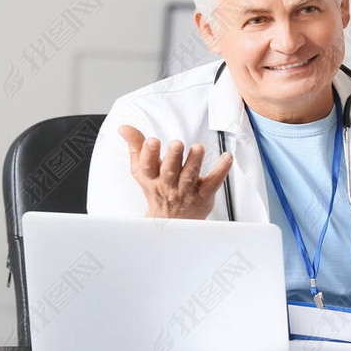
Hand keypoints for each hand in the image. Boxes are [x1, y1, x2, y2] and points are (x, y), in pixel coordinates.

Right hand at [118, 125, 232, 218]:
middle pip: (170, 171)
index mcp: (151, 178)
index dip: (149, 153)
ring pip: (190, 176)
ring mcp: (186, 191)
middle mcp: (168, 185)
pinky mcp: (204, 195)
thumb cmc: (157, 190)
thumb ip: (135, 146)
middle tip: (176, 144)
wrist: (172, 222)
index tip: (152, 141)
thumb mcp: (142, 170)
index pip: (147, 165)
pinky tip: (227, 158)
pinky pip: (213, 182)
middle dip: (173, 157)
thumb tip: (124, 127)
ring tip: (198, 148)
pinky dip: (221, 170)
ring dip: (195, 161)